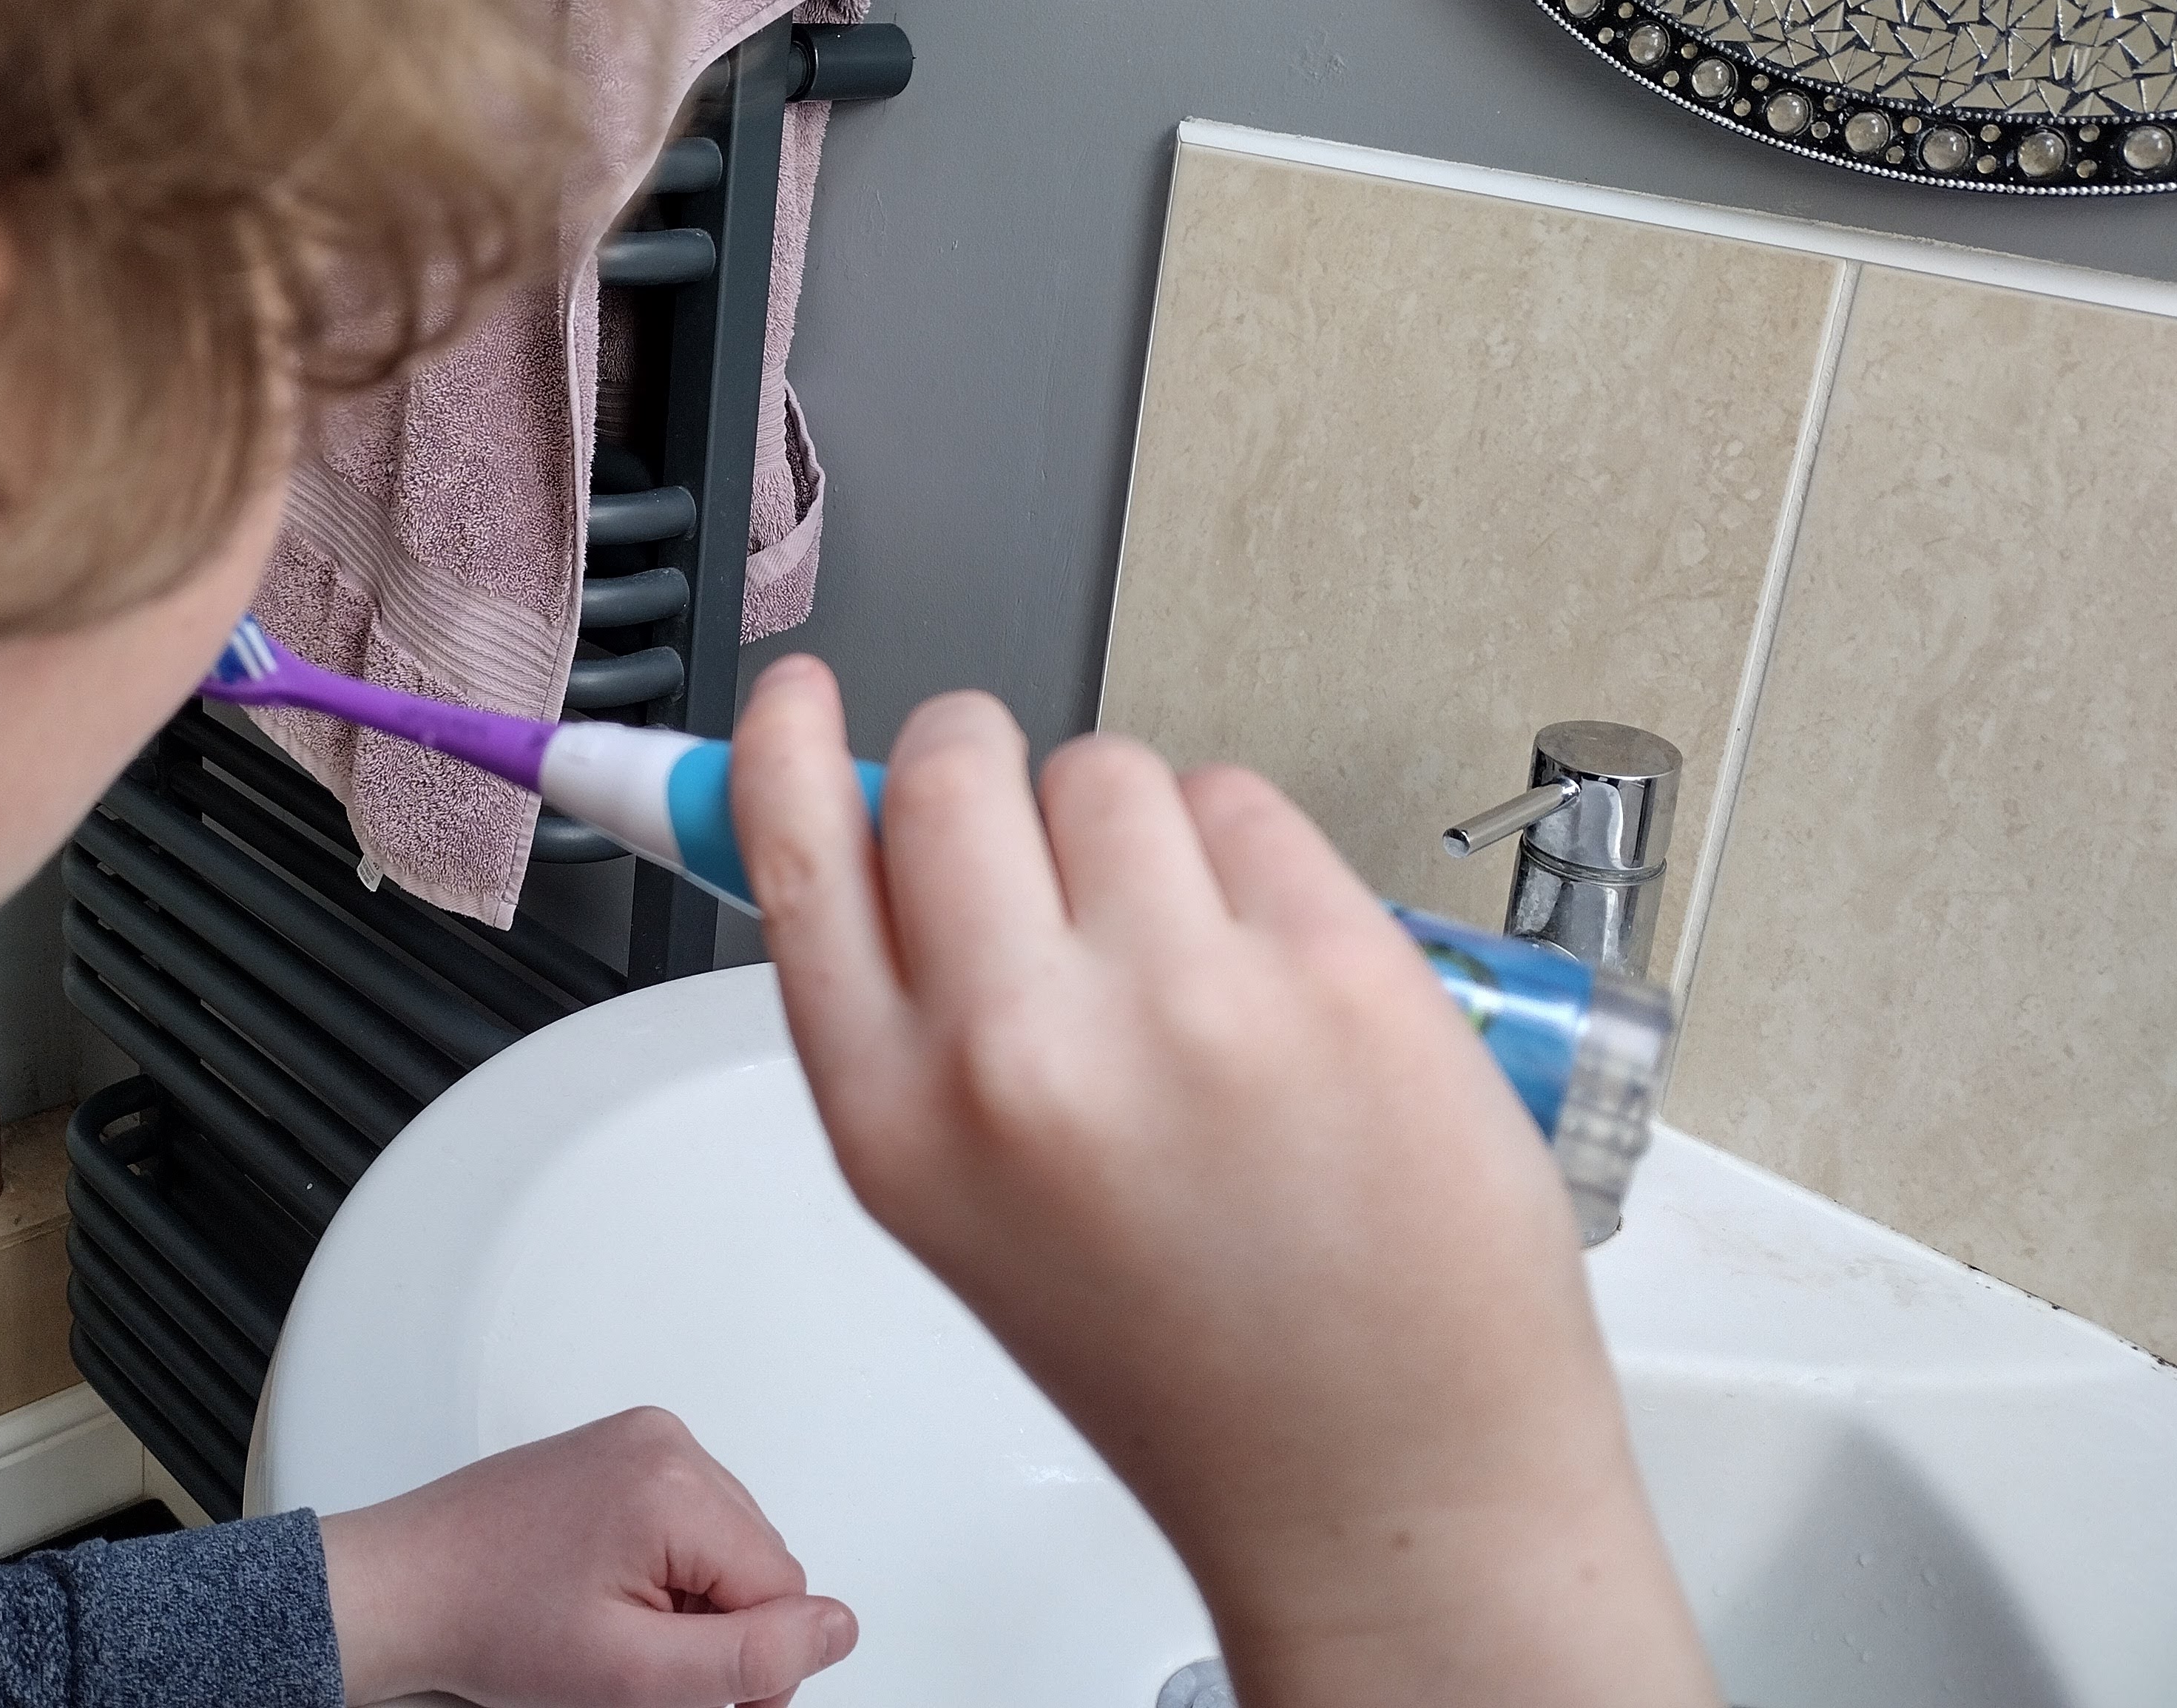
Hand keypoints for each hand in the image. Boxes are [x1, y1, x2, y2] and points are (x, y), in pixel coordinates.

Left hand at [318, 1407, 856, 1706]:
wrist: (401, 1588)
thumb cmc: (489, 1623)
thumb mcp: (633, 1674)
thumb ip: (749, 1656)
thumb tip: (839, 1629)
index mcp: (675, 1483)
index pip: (784, 1587)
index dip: (751, 1662)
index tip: (689, 1696)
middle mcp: (665, 1441)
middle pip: (759, 1560)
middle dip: (719, 1626)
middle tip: (641, 1665)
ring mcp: (639, 1438)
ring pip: (727, 1543)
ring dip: (692, 1599)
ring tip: (613, 1625)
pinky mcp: (618, 1450)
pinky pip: (687, 1517)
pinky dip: (666, 1567)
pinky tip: (606, 1593)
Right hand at [729, 657, 1717, 1707]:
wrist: (1387, 1481)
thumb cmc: (1186, 1362)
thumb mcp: (967, 1209)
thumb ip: (916, 1022)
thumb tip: (896, 833)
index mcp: (898, 1124)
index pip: (798, 854)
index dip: (790, 747)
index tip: (802, 694)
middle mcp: (1019, 1051)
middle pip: (960, 764)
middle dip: (991, 765)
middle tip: (1048, 841)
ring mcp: (1185, 997)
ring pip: (1112, 769)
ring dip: (1139, 828)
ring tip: (1192, 963)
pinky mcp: (1336, 964)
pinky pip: (1246, 802)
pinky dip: (1255, 859)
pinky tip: (1280, 979)